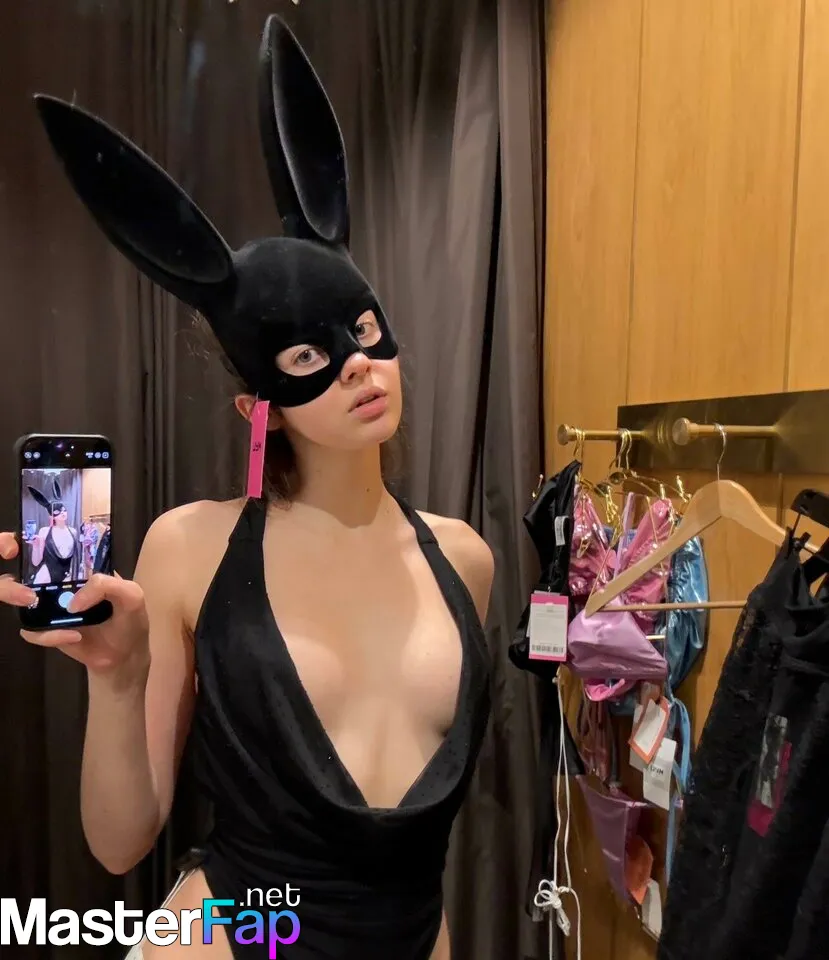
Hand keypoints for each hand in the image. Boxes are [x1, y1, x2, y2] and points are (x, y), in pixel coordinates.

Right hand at [1, 532, 148, 682]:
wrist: (124, 657)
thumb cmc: (131, 620)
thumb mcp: (132, 595)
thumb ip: (107, 585)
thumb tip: (72, 602)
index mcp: (87, 572)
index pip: (62, 554)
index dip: (51, 553)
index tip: (45, 561)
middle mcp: (66, 587)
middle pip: (37, 578)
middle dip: (31, 587)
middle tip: (43, 598)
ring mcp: (55, 608)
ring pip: (30, 605)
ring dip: (43, 615)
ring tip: (72, 626)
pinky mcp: (50, 631)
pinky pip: (34, 631)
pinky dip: (49, 635)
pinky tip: (74, 637)